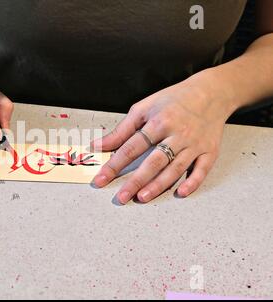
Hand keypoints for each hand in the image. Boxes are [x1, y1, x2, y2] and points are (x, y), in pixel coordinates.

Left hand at [92, 71, 235, 203]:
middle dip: (135, 181)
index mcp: (159, 122)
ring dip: (159, 185)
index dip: (114, 165)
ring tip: (142, 197)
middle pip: (153, 161)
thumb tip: (99, 145)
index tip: (101, 179)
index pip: (131, 148)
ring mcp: (195, 144)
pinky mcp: (209, 151)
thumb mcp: (144, 108)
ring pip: (175, 168)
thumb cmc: (174, 100)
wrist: (212, 92)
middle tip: (120, 197)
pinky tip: (181, 193)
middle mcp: (177, 135)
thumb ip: (122, 129)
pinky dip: (193, 182)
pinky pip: (202, 169)